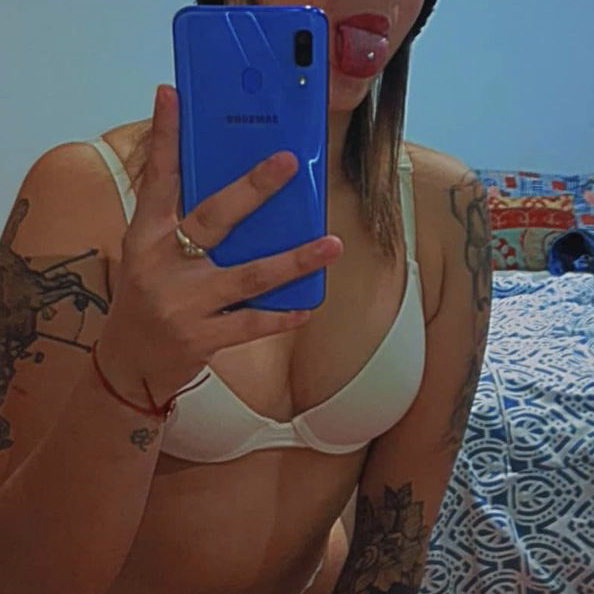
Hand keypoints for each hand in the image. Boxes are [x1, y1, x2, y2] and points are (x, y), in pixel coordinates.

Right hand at [96, 84, 342, 407]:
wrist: (127, 361)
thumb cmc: (144, 298)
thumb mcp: (150, 255)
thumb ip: (182, 226)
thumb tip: (237, 198)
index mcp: (146, 238)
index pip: (157, 180)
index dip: (166, 138)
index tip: (173, 96)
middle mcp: (162, 265)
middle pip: (213, 219)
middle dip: (251, 189)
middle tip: (287, 163)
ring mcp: (183, 304)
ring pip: (248, 275)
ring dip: (293, 260)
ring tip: (331, 245)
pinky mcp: (201, 338)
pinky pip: (251, 324)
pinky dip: (280, 316)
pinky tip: (306, 308)